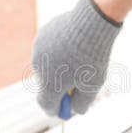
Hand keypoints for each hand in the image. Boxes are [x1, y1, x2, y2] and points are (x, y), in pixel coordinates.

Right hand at [32, 0, 121, 115]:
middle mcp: (38, 68)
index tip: (65, 108)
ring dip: (59, 67)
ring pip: (47, 65)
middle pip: (46, 85)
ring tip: (78, 59)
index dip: (56, 109)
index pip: (46, 105)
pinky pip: (48, 49)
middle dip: (59, 86)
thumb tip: (75, 110)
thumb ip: (82, 103)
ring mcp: (37, 50)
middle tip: (77, 84)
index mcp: (49, 84)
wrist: (91, 22)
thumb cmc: (93, 56)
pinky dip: (57, 51)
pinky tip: (73, 45)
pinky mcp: (41, 35)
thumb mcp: (93, 85)